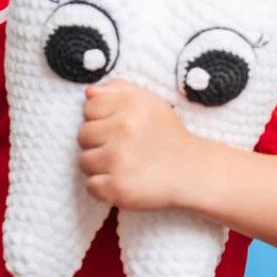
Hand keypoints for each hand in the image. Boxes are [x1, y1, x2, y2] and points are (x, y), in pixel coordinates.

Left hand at [77, 78, 204, 210]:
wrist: (193, 171)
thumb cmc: (168, 135)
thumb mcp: (150, 102)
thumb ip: (118, 89)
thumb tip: (88, 92)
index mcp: (128, 105)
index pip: (89, 107)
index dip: (101, 119)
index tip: (118, 128)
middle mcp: (122, 129)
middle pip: (83, 136)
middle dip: (99, 143)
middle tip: (122, 149)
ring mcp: (119, 160)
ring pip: (83, 162)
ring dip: (99, 166)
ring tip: (122, 166)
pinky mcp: (118, 187)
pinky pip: (90, 186)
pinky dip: (103, 188)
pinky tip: (121, 181)